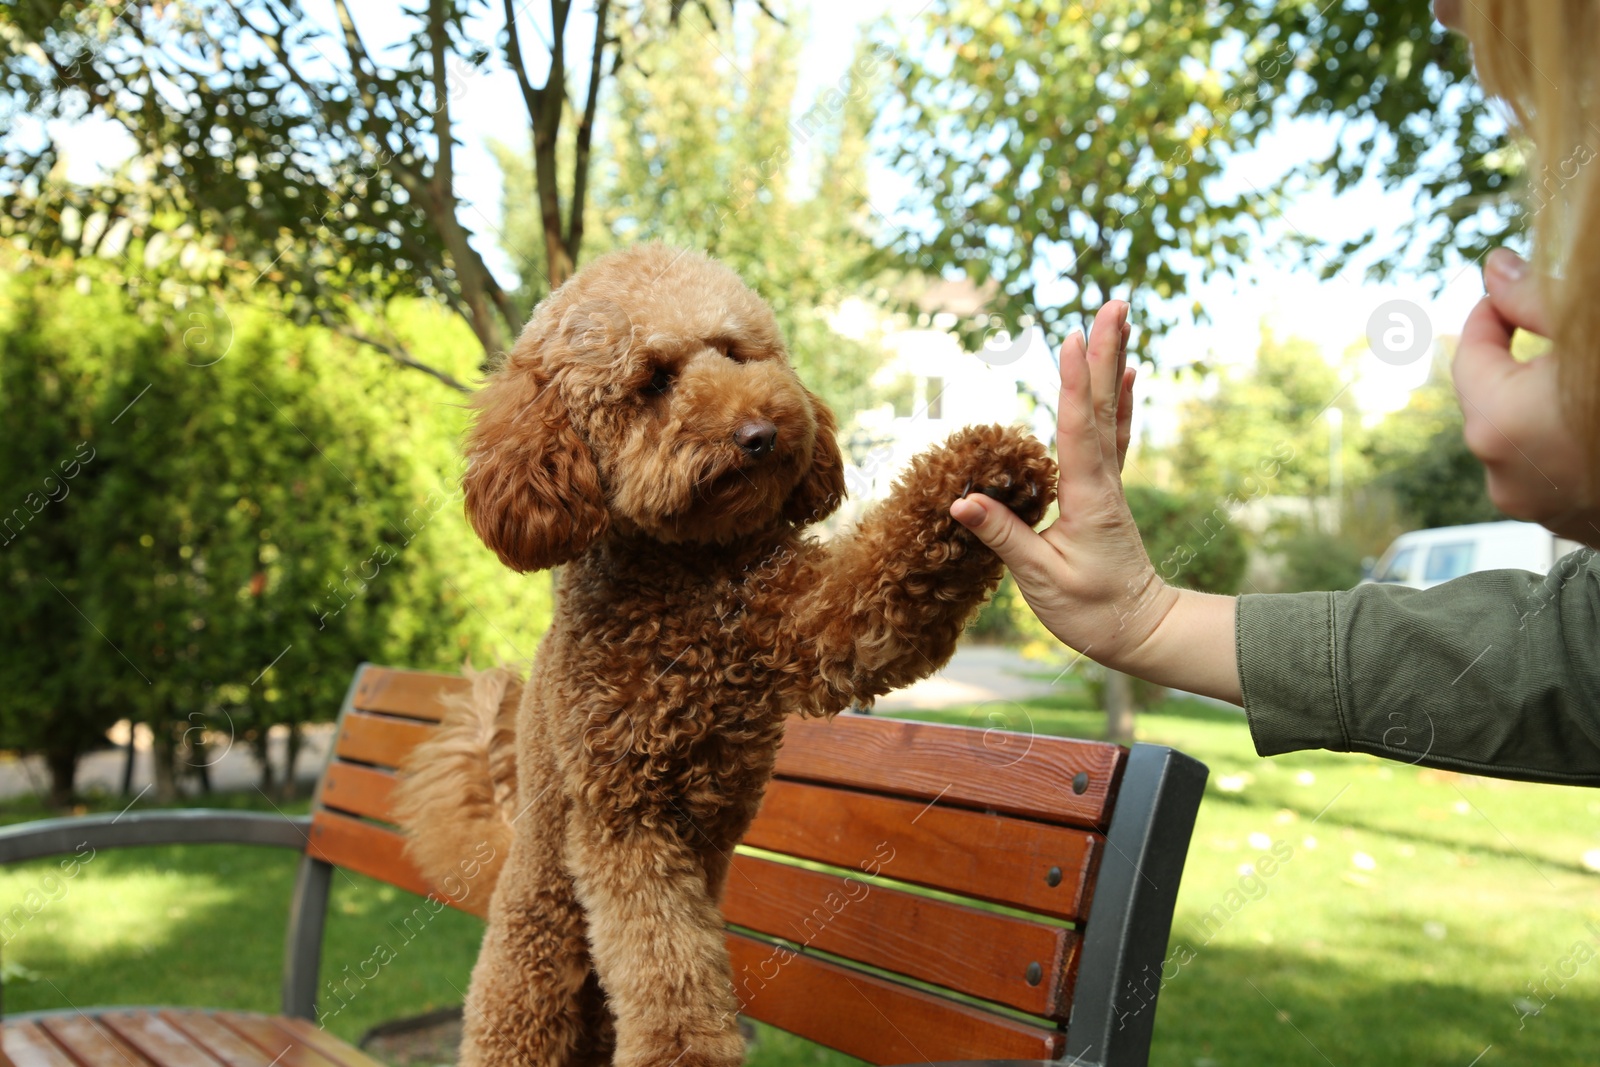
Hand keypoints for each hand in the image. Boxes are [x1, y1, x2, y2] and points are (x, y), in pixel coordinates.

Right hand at [948, 302, 1241, 701]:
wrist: (1141, 631)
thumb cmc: (1092, 612)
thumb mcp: (1041, 581)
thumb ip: (1004, 537)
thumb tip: (960, 502)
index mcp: (1088, 497)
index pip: (1078, 430)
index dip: (1073, 384)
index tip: (1072, 338)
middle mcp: (1105, 481)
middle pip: (1104, 406)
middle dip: (1107, 352)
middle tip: (1116, 303)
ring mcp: (1110, 483)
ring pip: (1113, 412)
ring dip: (1115, 364)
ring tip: (1121, 321)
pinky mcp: (1108, 491)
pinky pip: (1117, 434)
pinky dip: (1121, 400)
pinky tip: (1130, 375)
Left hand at [1458, 250, 1599, 546]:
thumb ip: (1539, 298)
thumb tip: (1496, 268)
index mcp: (1501, 422)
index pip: (1471, 354)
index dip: (1492, 316)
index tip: (1511, 291)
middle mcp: (1505, 474)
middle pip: (1493, 398)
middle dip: (1520, 358)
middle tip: (1552, 324)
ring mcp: (1536, 507)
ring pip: (1524, 433)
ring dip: (1546, 399)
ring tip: (1586, 373)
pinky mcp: (1567, 523)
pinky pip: (1553, 466)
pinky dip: (1568, 436)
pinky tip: (1598, 415)